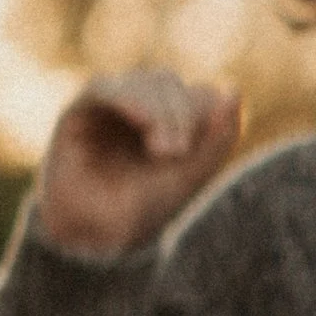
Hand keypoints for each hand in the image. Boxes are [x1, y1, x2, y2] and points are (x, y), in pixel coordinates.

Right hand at [36, 69, 240, 258]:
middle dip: (182, 114)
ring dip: (161, 110)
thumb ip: (218, 139)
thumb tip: (234, 92)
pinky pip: (105, 88)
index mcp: (172, 119)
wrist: (95, 233)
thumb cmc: (143, 207)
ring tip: (163, 150)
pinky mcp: (81, 110)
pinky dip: (127, 98)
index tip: (196, 147)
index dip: (204, 110)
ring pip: (146, 81)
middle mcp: (143, 107)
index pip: (198, 94)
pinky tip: (140, 119)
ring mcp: (112, 105)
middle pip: (171, 84)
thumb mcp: (190, 176)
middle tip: (176, 152)